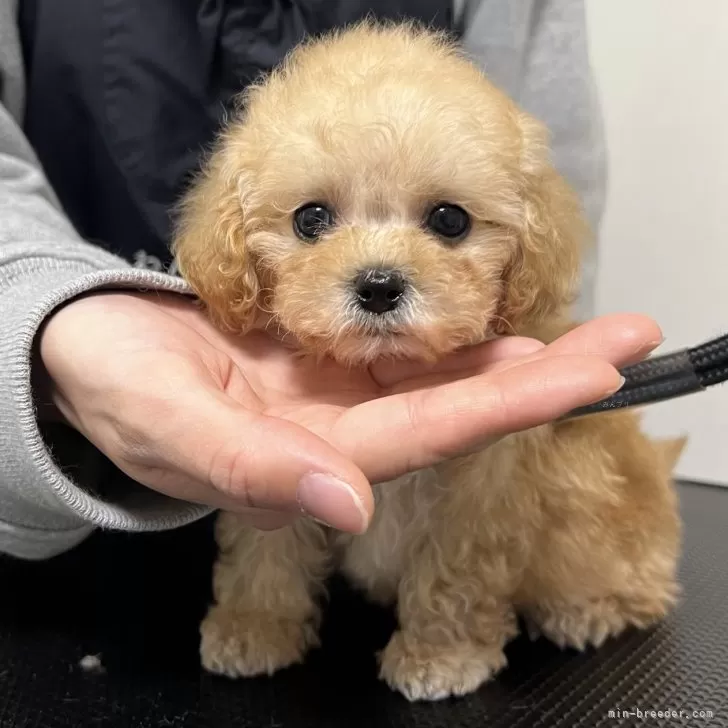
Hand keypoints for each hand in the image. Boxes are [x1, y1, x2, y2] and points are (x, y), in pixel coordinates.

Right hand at [39, 292, 661, 532]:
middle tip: (624, 345)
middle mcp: (338, 430)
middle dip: (543, 377)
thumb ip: (252, 469)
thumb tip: (347, 504)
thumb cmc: (116, 390)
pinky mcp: (320, 354)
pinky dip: (451, 333)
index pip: (430, 433)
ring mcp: (333, 390)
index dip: (511, 404)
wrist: (94, 355)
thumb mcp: (169, 427)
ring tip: (588, 335)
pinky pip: (401, 346)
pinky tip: (494, 320)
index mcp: (310, 458)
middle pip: (456, 407)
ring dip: (512, 354)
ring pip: (438, 376)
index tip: (588, 376)